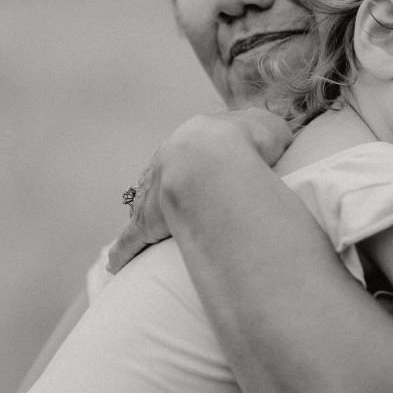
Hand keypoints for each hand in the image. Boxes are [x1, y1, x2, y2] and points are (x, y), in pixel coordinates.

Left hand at [107, 108, 294, 272]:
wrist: (216, 157)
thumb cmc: (250, 142)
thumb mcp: (270, 129)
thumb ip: (271, 135)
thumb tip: (277, 142)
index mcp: (195, 139)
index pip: (192, 153)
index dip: (197, 165)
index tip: (201, 177)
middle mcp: (167, 163)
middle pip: (162, 178)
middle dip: (165, 191)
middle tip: (171, 206)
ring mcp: (153, 192)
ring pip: (143, 207)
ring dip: (141, 218)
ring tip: (141, 235)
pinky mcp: (146, 222)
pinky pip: (130, 238)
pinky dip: (123, 250)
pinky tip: (114, 262)